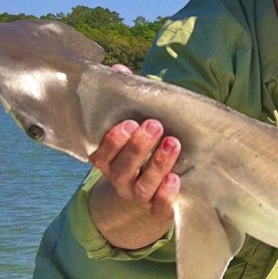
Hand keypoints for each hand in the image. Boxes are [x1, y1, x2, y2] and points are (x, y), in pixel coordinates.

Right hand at [86, 64, 181, 248]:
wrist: (153, 188)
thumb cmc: (143, 145)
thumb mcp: (135, 122)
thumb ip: (127, 98)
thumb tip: (119, 70)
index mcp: (108, 159)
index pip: (102, 153)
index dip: (113, 140)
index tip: (127, 123)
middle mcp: (119, 179)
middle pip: (122, 168)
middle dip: (138, 147)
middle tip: (155, 125)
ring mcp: (138, 195)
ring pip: (143, 185)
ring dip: (157, 164)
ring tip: (173, 143)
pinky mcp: (157, 208)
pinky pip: (159, 208)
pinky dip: (166, 196)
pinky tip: (176, 179)